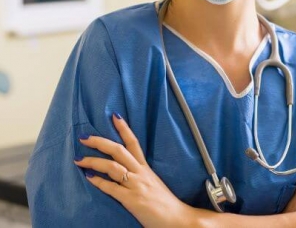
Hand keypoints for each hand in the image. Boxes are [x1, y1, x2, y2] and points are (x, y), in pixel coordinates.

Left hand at [73, 113, 193, 227]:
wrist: (177, 219)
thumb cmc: (165, 203)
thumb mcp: (153, 184)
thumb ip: (140, 177)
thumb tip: (126, 173)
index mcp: (146, 168)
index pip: (134, 143)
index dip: (124, 129)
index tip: (115, 116)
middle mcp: (141, 173)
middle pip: (119, 150)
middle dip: (100, 142)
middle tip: (84, 137)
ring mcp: (136, 185)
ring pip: (113, 166)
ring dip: (93, 161)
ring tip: (79, 159)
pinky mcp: (131, 200)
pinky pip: (112, 188)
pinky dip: (99, 182)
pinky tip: (89, 177)